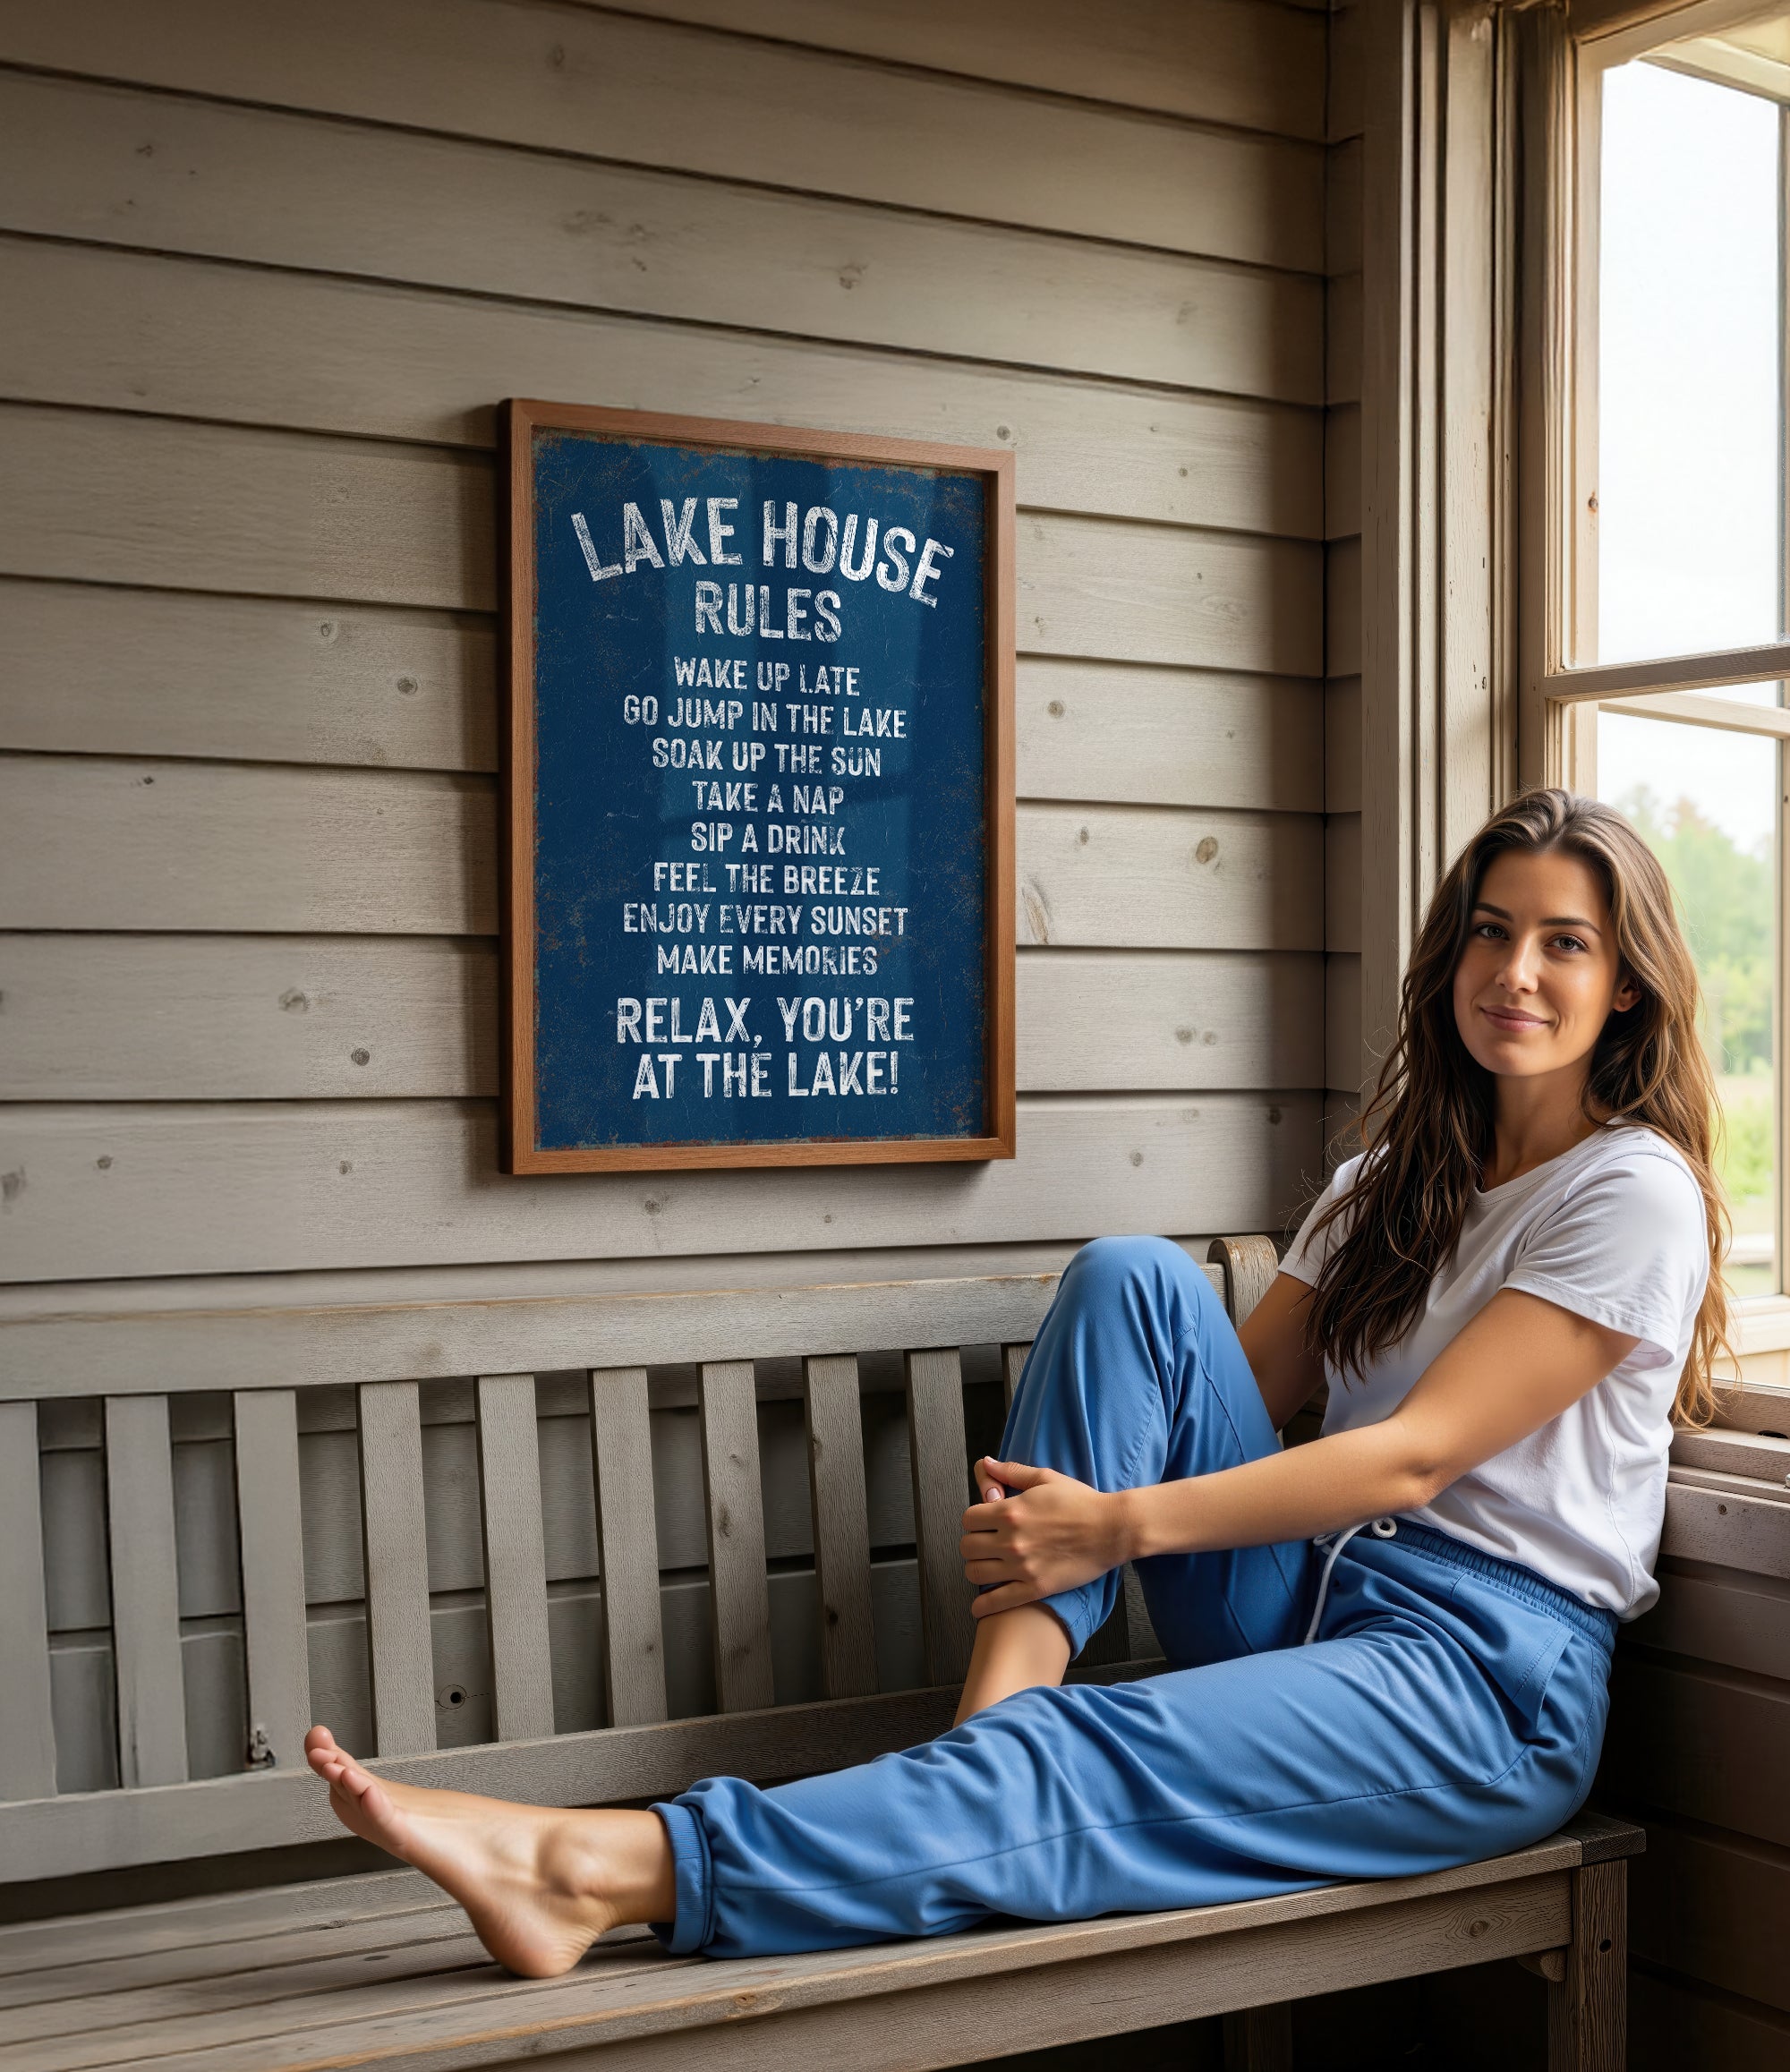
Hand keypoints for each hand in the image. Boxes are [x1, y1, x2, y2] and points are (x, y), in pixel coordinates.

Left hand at [959, 1458, 1129, 1616]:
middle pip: (967, 1547)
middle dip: (973, 1544)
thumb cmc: (1081, 1502)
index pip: (968, 1519)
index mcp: (1011, 1511)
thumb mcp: (1046, 1478)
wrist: (1111, 1530)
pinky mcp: (1036, 1587)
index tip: (982, 1524)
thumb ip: (1012, 1472)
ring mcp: (1022, 1566)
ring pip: (975, 1573)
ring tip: (987, 1567)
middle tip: (984, 1545)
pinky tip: (979, 1606)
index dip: (973, 1520)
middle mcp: (1011, 1539)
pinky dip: (983, 1606)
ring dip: (977, 1569)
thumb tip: (986, 1463)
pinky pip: (998, 1601)